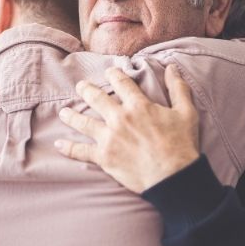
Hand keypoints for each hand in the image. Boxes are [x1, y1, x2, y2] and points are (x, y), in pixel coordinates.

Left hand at [55, 65, 199, 193]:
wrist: (173, 177)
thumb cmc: (181, 145)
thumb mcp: (186, 112)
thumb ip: (178, 88)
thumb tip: (172, 67)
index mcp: (138, 105)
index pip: (121, 83)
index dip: (114, 74)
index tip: (109, 71)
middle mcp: (119, 118)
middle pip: (96, 98)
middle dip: (86, 90)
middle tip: (81, 86)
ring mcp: (109, 138)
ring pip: (83, 122)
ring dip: (72, 115)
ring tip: (64, 112)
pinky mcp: (104, 157)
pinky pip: (81, 151)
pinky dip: (69, 148)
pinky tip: (59, 144)